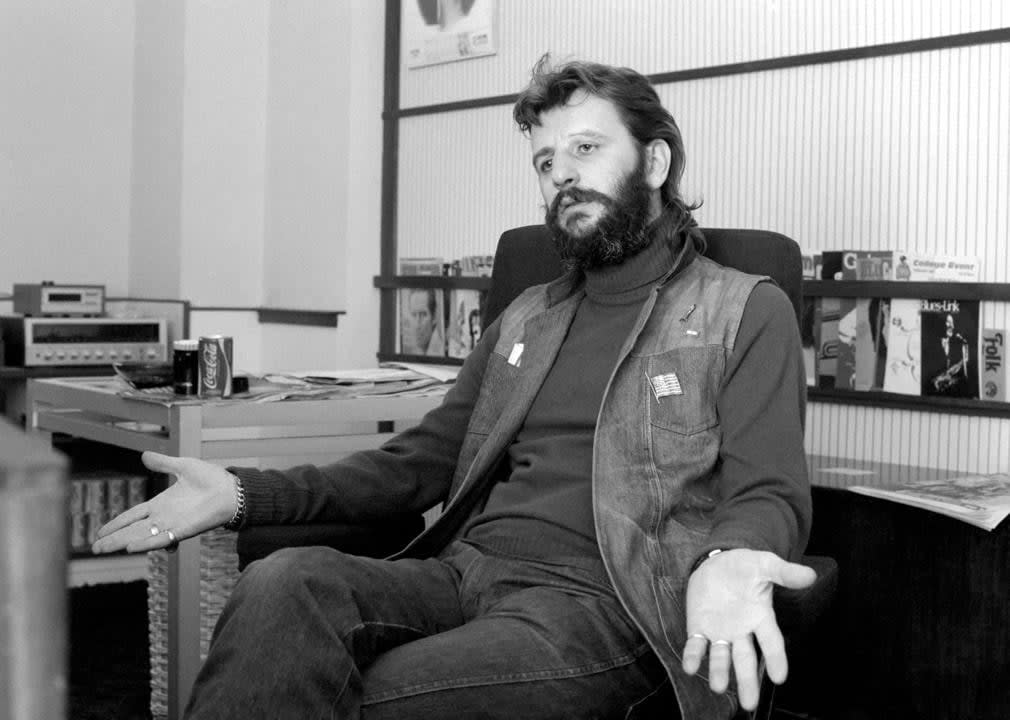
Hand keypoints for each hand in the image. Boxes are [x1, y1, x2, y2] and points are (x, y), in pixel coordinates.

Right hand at [92, 451, 237, 553]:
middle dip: (113, 539)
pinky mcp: (184, 529)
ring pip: (141, 536)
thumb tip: (144, 455)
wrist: (232, 489)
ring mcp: (173, 524)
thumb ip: (163, 464)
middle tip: (93, 549)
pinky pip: (162, 538)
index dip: (116, 523)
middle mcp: (164, 517)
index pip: (133, 516)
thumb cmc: (211, 478)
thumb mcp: (183, 466)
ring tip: (104, 549)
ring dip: (123, 543)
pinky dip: (147, 543)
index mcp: (161, 504)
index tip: (100, 532)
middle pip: (132, 530)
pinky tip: (131, 548)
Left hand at [681, 549, 816, 709]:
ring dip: (719, 671)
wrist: (716, 561)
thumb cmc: (745, 567)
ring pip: (721, 656)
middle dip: (747, 680)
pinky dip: (693, 656)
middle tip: (749, 704)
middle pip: (746, 658)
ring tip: (718, 687)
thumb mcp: (765, 564)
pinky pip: (696, 645)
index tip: (780, 677)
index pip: (771, 642)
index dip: (776, 659)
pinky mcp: (699, 627)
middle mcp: (742, 630)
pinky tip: (689, 667)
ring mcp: (720, 631)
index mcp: (761, 617)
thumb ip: (784, 572)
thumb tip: (809, 575)